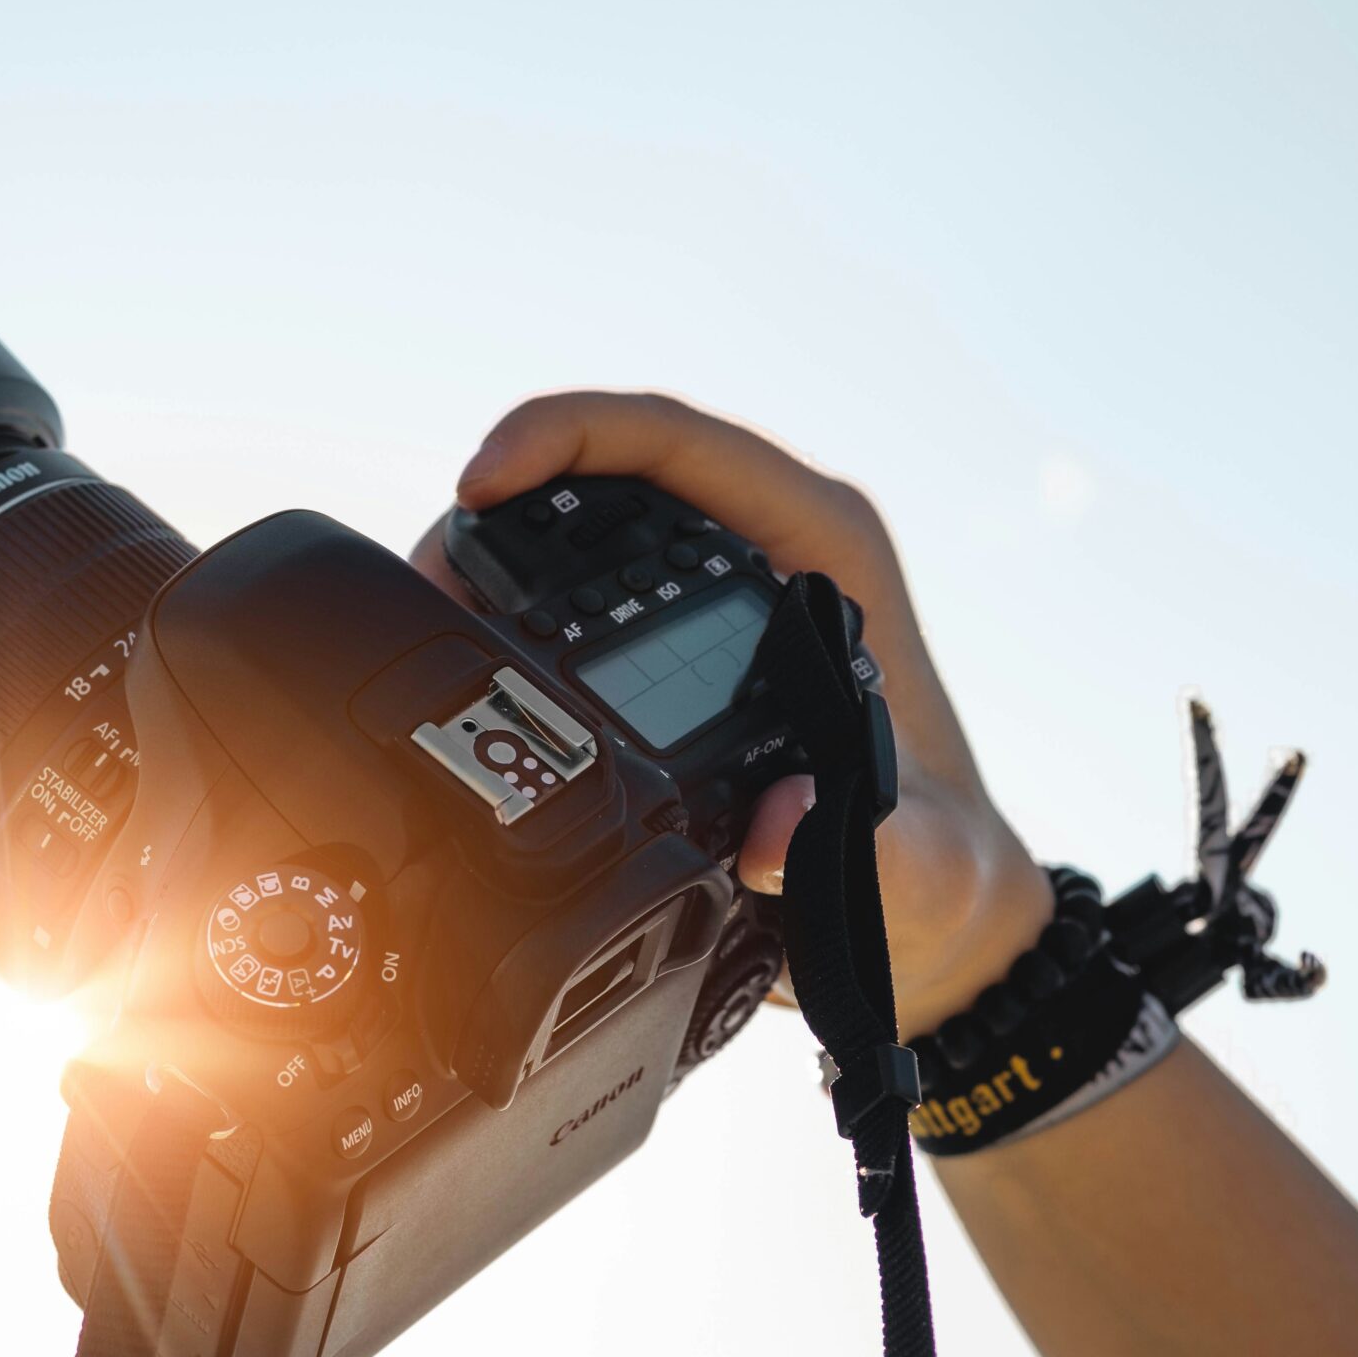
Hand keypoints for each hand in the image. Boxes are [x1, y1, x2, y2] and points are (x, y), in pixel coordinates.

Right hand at [415, 391, 1052, 1035]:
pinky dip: (510, 611)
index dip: (570, 435)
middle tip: (424, 574)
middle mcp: (768, 553)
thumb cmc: (938, 882)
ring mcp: (718, 595)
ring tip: (419, 612)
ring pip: (582, 525)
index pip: (683, 444)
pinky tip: (457, 656)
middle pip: (610, 470)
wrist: (933, 922)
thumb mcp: (921, 873)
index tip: (485, 479)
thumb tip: (778, 828)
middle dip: (504, 497)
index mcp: (826, 551)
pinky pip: (579, 593)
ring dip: (495, 552)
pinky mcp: (679, 648)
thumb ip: (875, 851)